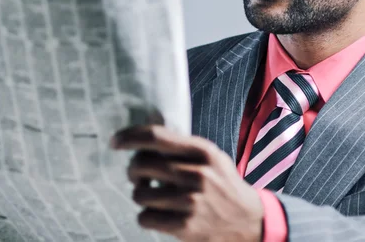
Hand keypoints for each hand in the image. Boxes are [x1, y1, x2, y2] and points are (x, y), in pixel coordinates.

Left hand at [111, 125, 263, 241]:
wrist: (249, 222)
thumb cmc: (223, 184)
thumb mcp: (212, 157)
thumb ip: (182, 147)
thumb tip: (142, 139)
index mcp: (202, 152)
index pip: (155, 137)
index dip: (130, 137)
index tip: (115, 141)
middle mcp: (197, 174)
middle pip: (141, 165)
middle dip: (133, 170)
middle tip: (138, 176)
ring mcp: (191, 201)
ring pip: (139, 194)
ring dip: (141, 196)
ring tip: (154, 197)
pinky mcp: (185, 226)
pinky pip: (144, 218)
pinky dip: (147, 217)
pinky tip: (160, 214)